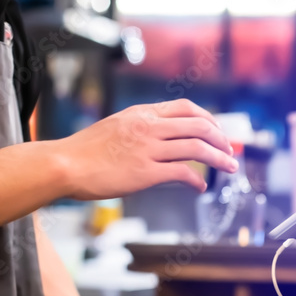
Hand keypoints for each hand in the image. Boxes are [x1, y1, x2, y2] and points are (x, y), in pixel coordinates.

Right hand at [54, 99, 237, 199]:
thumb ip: (143, 127)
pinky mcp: (146, 172)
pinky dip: (198, 180)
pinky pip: (183, 173)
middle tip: (231, 151)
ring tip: (229, 168)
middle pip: (199, 125)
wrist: (64, 164)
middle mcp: (149, 127)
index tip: (218, 131)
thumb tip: (165, 135)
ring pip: (197, 147)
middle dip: (221, 139)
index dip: (209, 119)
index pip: (186, 108)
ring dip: (219, 159)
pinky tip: (201, 187)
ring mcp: (148, 149)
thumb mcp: (117, 126)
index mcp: (143, 114)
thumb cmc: (87, 151)